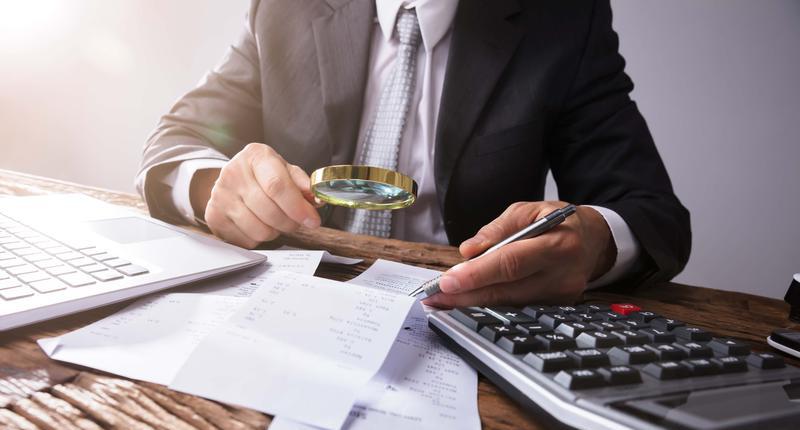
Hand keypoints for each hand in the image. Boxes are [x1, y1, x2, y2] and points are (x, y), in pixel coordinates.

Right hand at [197, 143, 320, 247]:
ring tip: (275, 221)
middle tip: (296, 221)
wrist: (232, 179)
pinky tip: (259, 224)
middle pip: (270, 211)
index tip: (312, 220)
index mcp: (255, 156)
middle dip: (290, 223)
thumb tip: (318, 199)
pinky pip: (247, 240)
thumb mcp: (285, 170)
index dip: (297, 207)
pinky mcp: (214, 216)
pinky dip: (259, 238)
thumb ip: (303, 184)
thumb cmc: (264, 175)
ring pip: (259, 230)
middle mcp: (233, 173)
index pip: (277, 185)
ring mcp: (220, 196)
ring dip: (275, 231)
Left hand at [422, 201, 614, 307]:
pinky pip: (518, 308)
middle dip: (466, 296)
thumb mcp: (528, 211)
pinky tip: (468, 301)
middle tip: (434, 297)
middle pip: (507, 292)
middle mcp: (563, 275)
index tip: (448, 281)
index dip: (477, 275)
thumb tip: (468, 251)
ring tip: (443, 299)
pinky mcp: (557, 308)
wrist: (595, 240)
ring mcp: (562, 296)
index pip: (511, 263)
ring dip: (473, 303)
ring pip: (509, 304)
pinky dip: (491, 305)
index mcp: (558, 244)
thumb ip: (497, 230)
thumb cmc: (558, 221)